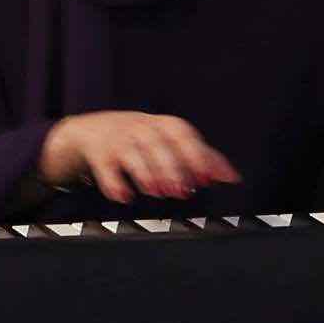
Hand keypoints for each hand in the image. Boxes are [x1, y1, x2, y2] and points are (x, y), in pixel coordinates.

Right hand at [40, 111, 236, 203]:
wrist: (92, 130)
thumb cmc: (140, 137)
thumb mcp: (169, 141)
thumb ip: (200, 156)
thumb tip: (231, 176)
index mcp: (163, 125)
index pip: (183, 135)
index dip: (196, 155)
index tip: (208, 177)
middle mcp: (141, 128)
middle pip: (158, 145)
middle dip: (171, 168)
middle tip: (183, 190)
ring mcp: (119, 140)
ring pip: (133, 155)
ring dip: (147, 175)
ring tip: (158, 192)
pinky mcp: (99, 154)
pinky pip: (105, 168)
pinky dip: (114, 183)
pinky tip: (125, 196)